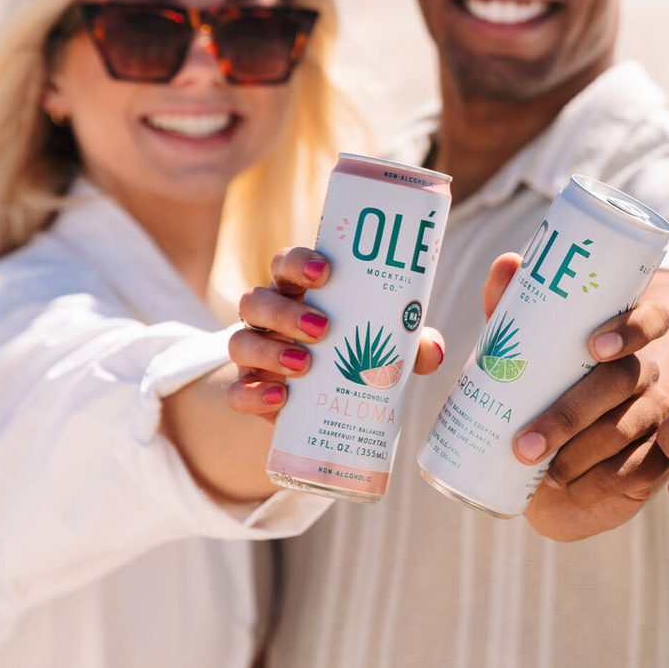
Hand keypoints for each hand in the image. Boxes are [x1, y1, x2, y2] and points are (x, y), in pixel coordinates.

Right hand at [226, 247, 446, 413]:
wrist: (324, 406)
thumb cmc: (354, 357)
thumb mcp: (383, 348)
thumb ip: (408, 344)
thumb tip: (432, 350)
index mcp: (298, 293)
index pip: (285, 264)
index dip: (298, 261)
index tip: (325, 270)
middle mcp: (269, 318)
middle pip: (256, 299)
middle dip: (285, 312)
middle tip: (323, 328)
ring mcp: (254, 354)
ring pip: (239, 341)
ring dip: (270, 351)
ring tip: (305, 365)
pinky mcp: (249, 391)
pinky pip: (236, 391)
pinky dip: (252, 394)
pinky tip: (280, 398)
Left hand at [490, 261, 668, 542]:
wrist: (568, 459)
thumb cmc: (549, 385)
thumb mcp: (530, 348)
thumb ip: (515, 307)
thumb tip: (509, 262)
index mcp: (626, 339)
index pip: (649, 319)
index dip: (629, 329)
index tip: (594, 346)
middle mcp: (647, 374)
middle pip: (622, 384)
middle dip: (569, 415)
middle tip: (524, 443)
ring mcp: (656, 419)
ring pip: (625, 430)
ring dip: (578, 454)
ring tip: (538, 473)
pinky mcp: (658, 463)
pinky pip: (636, 472)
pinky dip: (600, 485)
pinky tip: (570, 492)